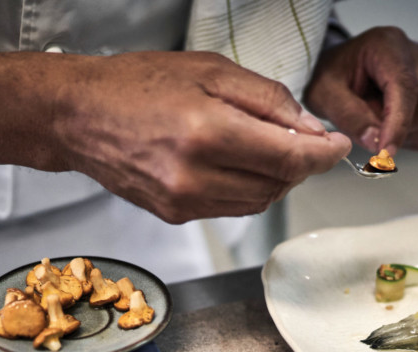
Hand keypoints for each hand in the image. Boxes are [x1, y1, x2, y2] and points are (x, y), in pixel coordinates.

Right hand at [50, 51, 351, 222]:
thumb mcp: (210, 70)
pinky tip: (233, 163)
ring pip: (259, 201)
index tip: (338, 145)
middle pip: (279, 184)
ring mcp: (184, 201)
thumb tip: (310, 129)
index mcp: (207, 131)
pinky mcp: (176, 215)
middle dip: (300, 163)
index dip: (324, 155)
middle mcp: (195, 175)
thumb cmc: (138, 84)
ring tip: (261, 146)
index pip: (291, 158)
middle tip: (298, 138)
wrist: (79, 116)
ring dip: (275, 178)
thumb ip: (267, 100)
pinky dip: (247, 189)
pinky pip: (232, 208)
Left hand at [303, 26, 417, 155]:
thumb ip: (348, 115)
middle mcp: (414, 54)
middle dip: (395, 129)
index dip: (398, 124)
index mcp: (387, 45)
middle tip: (364, 130)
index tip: (384, 151)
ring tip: (369, 118)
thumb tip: (375, 142)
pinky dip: (403, 134)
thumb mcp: (324, 94)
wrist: (335, 69)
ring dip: (398, 132)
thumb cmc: (328, 75)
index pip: (405, 88)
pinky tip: (381, 121)